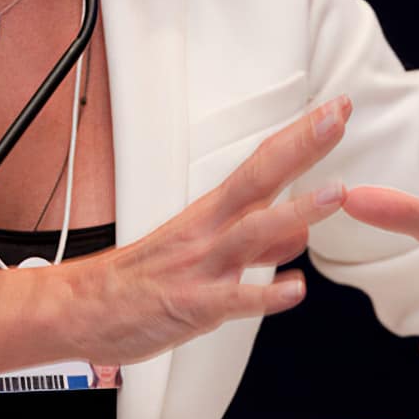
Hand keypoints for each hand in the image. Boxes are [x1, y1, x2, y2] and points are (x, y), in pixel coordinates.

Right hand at [57, 96, 353, 365]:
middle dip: (301, 147)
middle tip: (336, 117)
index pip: (262, 163)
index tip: (335, 110)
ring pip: (251, 232)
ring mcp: (200, 265)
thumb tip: (301, 234)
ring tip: (334, 194)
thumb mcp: (203, 253)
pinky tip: (295, 290)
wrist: (82, 308)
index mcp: (211, 213)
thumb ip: (257, 244)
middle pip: (259, 178)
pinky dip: (263, 294)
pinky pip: (231, 299)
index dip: (299, 137)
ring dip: (295, 212)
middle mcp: (208, 231)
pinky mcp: (191, 304)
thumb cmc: (141, 280)